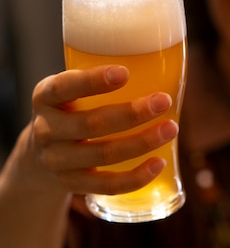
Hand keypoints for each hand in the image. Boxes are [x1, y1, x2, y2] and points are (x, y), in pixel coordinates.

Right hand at [29, 65, 177, 195]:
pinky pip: (107, 186)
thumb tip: (160, 62)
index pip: (63, 87)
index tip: (125, 72)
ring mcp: (57, 161)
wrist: (40, 153)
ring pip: (103, 155)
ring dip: (142, 142)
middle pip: (91, 124)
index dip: (93, 81)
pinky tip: (158, 163)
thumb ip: (99, 79)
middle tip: (163, 101)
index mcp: (45, 96)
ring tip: (171, 129)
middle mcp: (46, 129)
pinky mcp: (72, 185)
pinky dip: (135, 177)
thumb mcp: (71, 89)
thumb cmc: (71, 109)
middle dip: (132, 113)